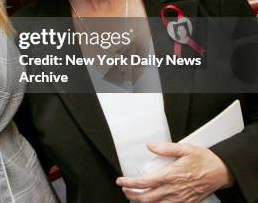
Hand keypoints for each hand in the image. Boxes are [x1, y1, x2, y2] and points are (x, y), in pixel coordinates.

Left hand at [115, 142, 233, 202]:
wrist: (221, 172)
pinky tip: (152, 202)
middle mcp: (174, 189)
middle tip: (125, 190)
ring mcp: (180, 198)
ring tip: (134, 197)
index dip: (129, 183)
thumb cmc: (204, 160)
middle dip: (132, 195)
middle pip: (147, 197)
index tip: (121, 181)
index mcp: (171, 175)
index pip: (144, 182)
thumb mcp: (185, 148)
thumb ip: (165, 148)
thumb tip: (150, 146)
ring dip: (142, 202)